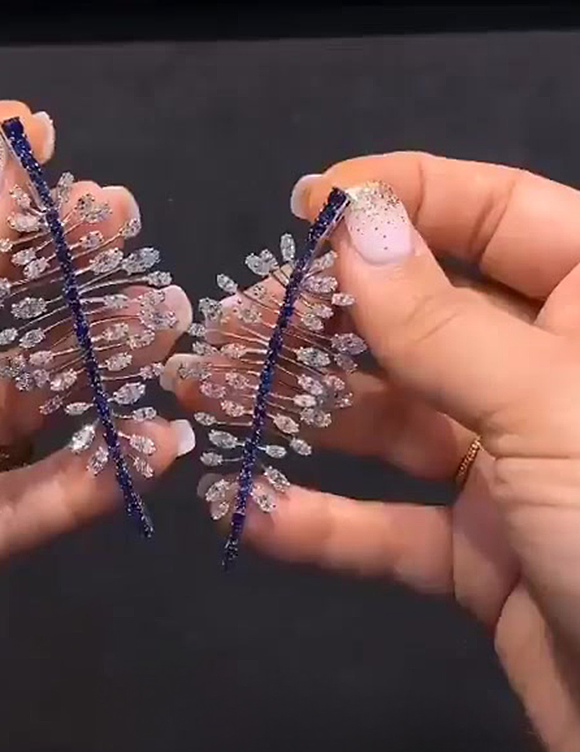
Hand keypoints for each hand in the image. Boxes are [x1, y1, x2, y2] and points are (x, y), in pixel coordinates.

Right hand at [164, 153, 579, 751]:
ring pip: (390, 423)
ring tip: (206, 400)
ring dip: (298, 414)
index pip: (494, 213)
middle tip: (229, 325)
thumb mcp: (549, 412)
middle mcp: (548, 377)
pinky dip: (321, 525)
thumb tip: (353, 227)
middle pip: (419, 320)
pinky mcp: (482, 554)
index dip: (399, 197)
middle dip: (320, 320)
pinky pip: (390, 529)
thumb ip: (443, 324)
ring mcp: (512, 470)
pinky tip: (249, 513)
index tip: (306, 210)